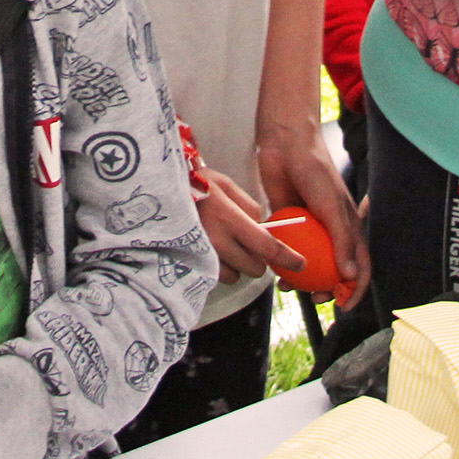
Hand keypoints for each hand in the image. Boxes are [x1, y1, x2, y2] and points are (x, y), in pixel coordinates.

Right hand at [195, 166, 299, 282]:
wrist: (158, 192)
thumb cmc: (194, 183)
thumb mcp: (225, 185)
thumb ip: (249, 206)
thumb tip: (264, 227)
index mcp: (230, 218)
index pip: (268, 247)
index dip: (288, 258)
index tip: (300, 263)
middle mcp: (218, 240)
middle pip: (255, 267)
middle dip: (259, 260)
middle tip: (252, 245)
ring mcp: (204, 254)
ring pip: (237, 275)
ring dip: (239, 265)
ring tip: (229, 246)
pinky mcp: (192, 262)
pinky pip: (218, 276)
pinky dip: (222, 268)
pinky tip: (215, 251)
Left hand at [256, 124, 367, 307]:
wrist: (285, 144)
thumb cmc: (316, 171)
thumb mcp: (332, 207)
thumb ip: (342, 241)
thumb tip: (349, 275)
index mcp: (349, 228)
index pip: (360, 266)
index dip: (356, 289)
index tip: (343, 306)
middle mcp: (330, 231)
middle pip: (332, 270)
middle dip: (325, 289)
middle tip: (312, 297)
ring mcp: (308, 228)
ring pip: (308, 263)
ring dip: (301, 280)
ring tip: (288, 287)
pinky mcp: (287, 222)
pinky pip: (286, 248)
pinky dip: (282, 261)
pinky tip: (273, 269)